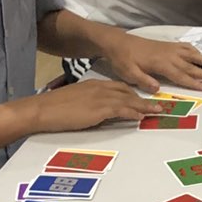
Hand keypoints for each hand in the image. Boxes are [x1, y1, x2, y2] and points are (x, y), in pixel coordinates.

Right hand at [32, 79, 161, 133]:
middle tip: (159, 104)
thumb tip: (96, 113)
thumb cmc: (53, 108)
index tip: (143, 99)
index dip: (133, 93)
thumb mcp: (74, 102)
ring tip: (158, 111)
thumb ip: (88, 104)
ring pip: (128, 100)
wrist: (42, 109)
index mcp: (93, 85)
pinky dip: (134, 112)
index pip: (118, 87)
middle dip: (144, 98)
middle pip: (127, 92)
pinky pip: (121, 109)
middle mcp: (99, 88)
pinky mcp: (98, 108)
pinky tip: (142, 116)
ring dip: (145, 106)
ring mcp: (100, 97)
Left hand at [102, 34, 201, 92]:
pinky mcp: (168, 45)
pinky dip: (196, 52)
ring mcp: (170, 49)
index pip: (180, 75)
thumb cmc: (122, 60)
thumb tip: (157, 89)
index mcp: (160, 64)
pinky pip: (186, 48)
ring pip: (193, 55)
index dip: (194, 82)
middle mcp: (169, 55)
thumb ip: (143, 80)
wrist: (118, 42)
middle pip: (191, 65)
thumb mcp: (128, 73)